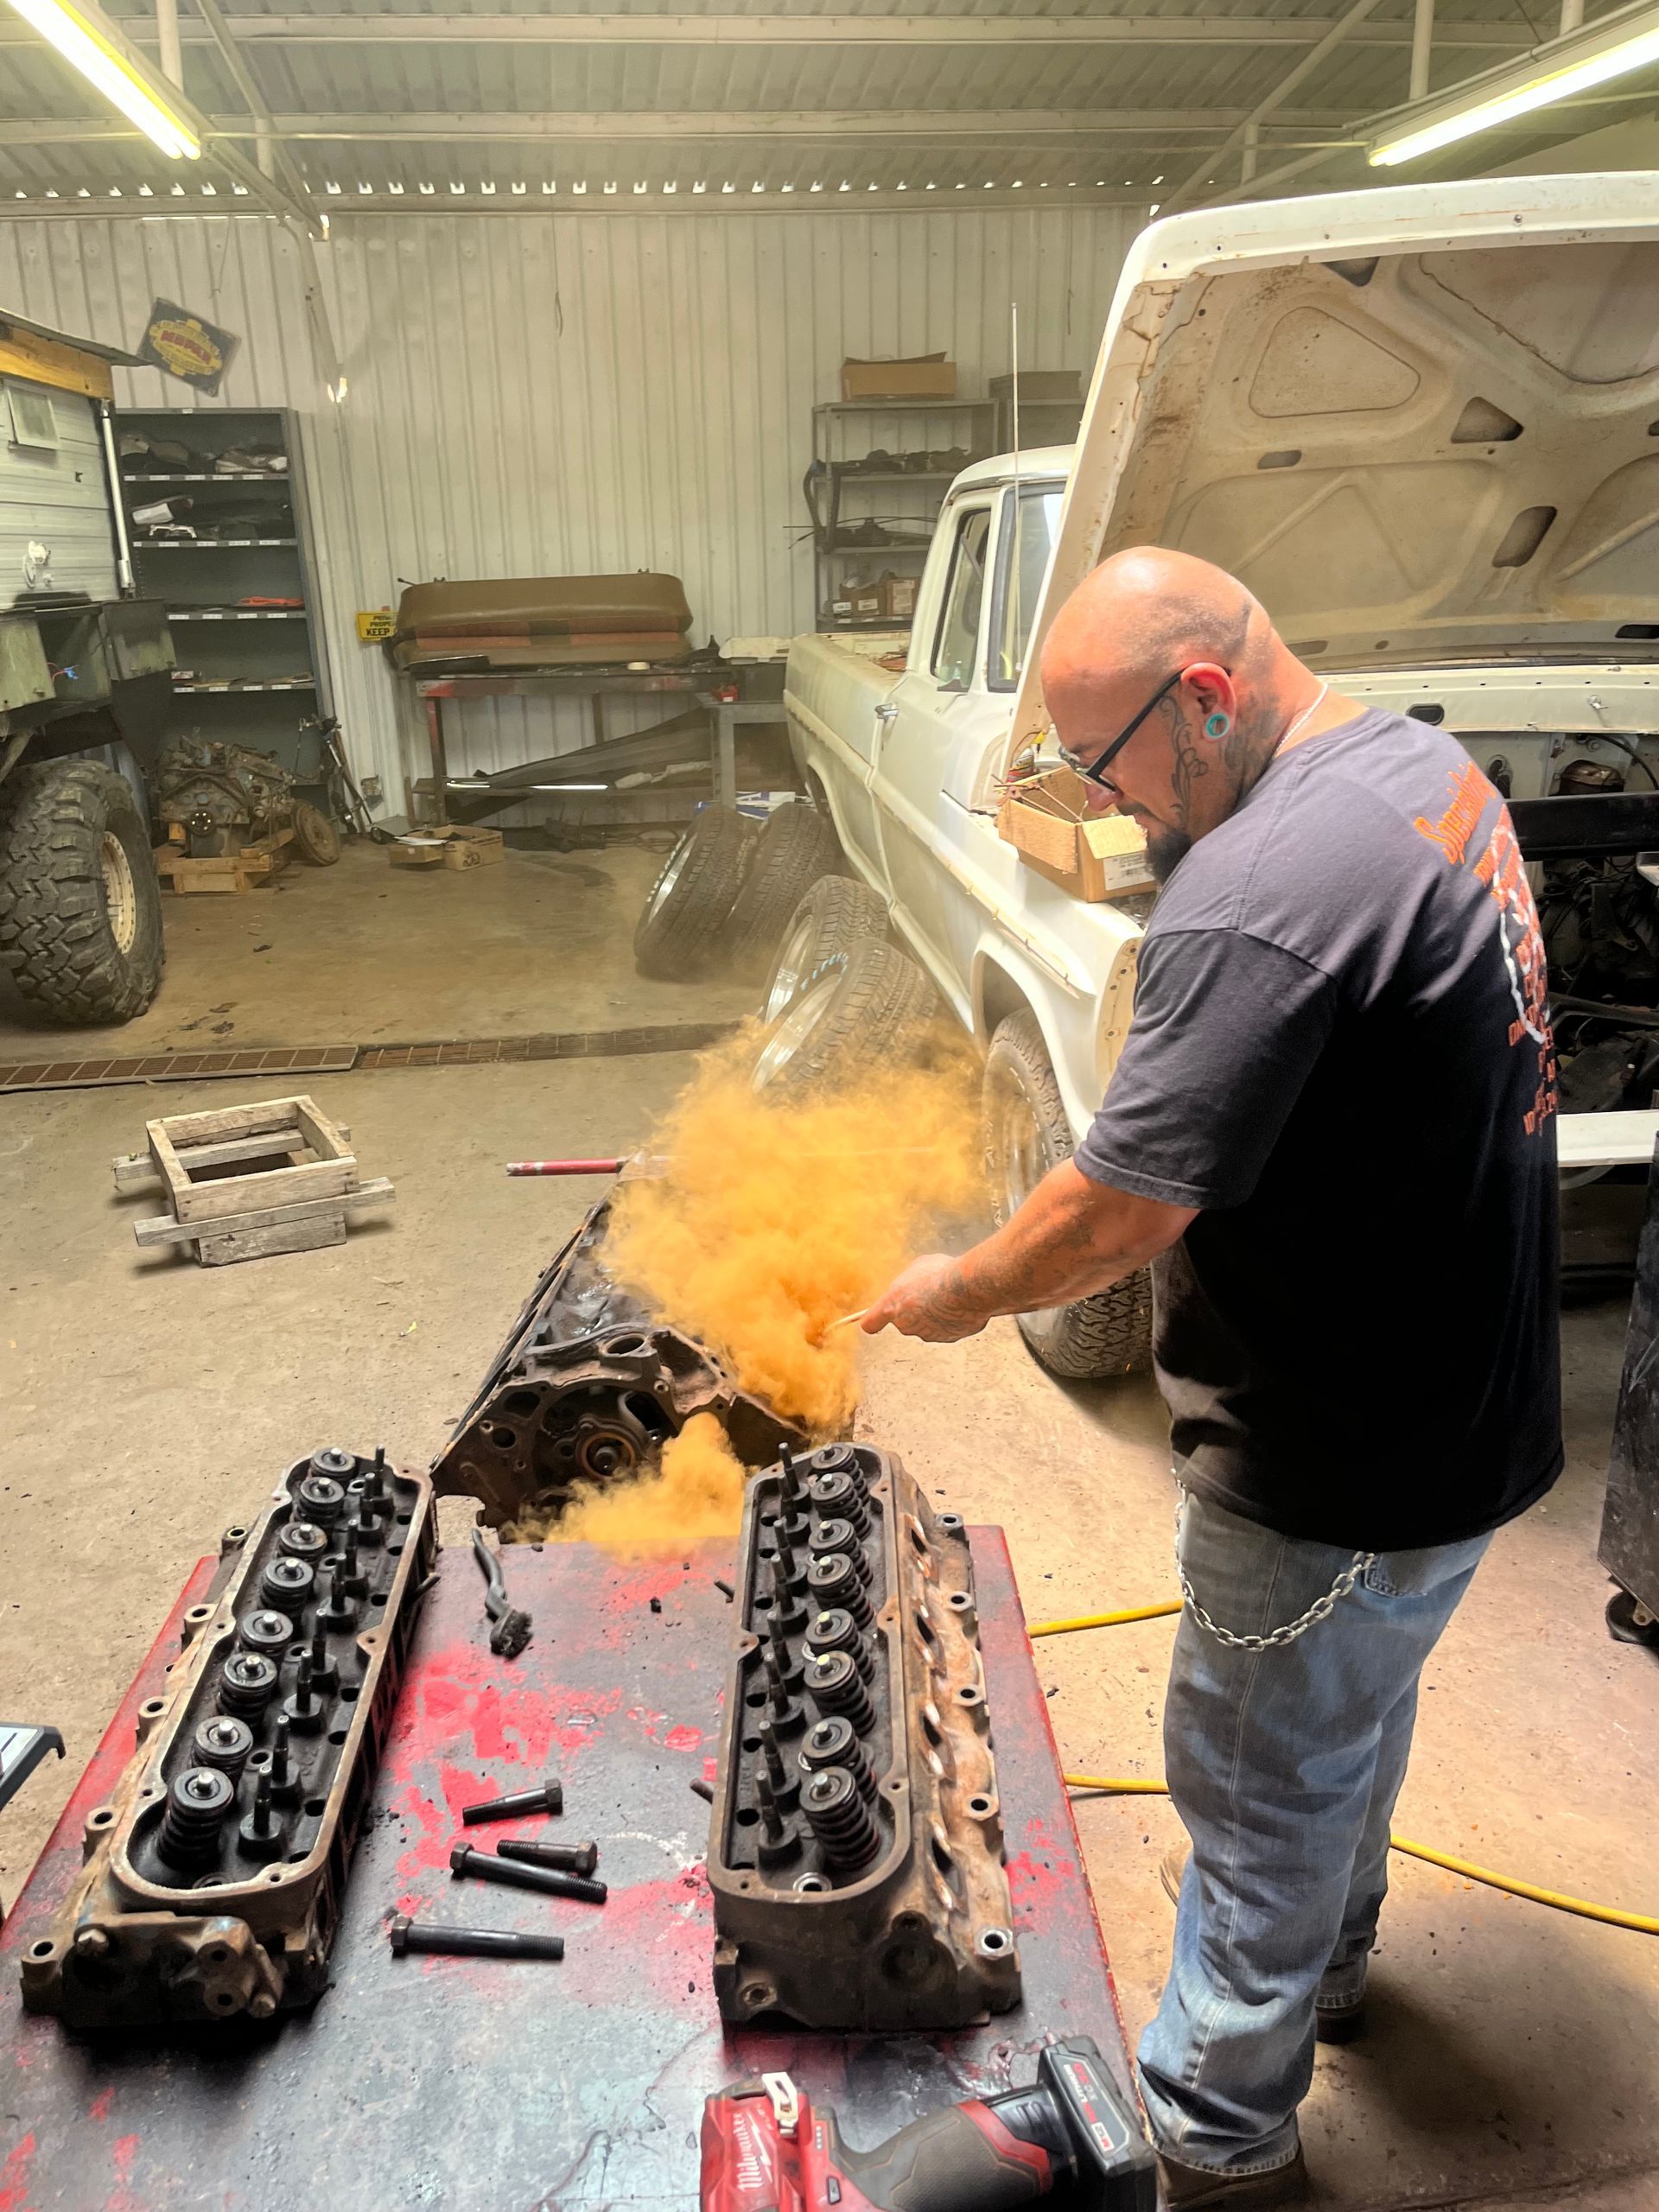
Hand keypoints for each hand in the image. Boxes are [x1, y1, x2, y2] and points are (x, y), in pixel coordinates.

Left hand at [860, 1255, 988, 1343]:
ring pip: (929, 1324)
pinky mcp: (950, 1338)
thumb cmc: (940, 1273)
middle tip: (929, 1292)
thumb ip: (910, 1281)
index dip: (872, 1321)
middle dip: (915, 1310)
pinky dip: (954, 1319)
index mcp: (891, 1306)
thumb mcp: (918, 1267)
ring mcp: (928, 1334)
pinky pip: (949, 1327)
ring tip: (950, 1295)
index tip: (870, 1321)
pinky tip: (962, 1303)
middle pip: (905, 1320)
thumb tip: (916, 1283)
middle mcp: (906, 1326)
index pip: (870, 1323)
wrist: (967, 1287)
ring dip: (936, 1313)